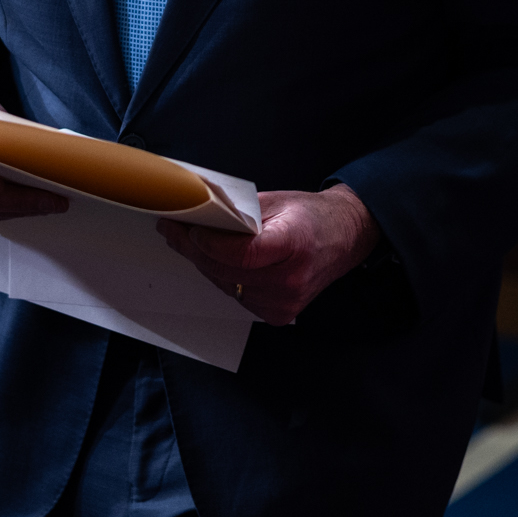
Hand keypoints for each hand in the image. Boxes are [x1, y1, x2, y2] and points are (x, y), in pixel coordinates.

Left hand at [158, 184, 380, 325]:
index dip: (210, 244)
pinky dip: (224, 278)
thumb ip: (239, 211)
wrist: (344, 239)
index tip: (189, 229)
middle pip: (227, 271)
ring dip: (207, 265)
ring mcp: (285, 302)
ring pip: (227, 285)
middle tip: (173, 231)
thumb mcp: (276, 201)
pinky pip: (237, 296)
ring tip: (192, 242)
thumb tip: (197, 214)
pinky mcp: (279, 315)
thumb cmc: (311, 217)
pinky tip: (219, 261)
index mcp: (294, 245)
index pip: (242, 254)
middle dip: (195, 251)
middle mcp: (291, 280)